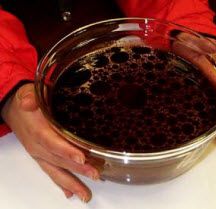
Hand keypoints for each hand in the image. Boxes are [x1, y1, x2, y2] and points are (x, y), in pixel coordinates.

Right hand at [1, 83, 99, 201]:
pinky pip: (51, 172)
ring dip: (71, 183)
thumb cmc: (26, 100)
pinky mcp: (41, 157)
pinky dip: (61, 183)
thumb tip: (28, 102)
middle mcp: (38, 147)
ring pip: (56, 171)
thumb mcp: (28, 93)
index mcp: (38, 131)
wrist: (13, 110)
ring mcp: (39, 154)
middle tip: (95, 175)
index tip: (81, 158)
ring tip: (85, 195)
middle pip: (59, 160)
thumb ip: (30, 97)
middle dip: (78, 169)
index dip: (66, 151)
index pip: (52, 142)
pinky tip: (71, 193)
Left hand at [171, 32, 215, 139]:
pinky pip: (198, 101)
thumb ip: (207, 44)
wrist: (176, 42)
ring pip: (211, 104)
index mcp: (210, 74)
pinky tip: (201, 123)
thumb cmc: (185, 41)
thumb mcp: (195, 41)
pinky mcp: (190, 88)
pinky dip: (203, 113)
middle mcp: (208, 82)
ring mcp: (200, 86)